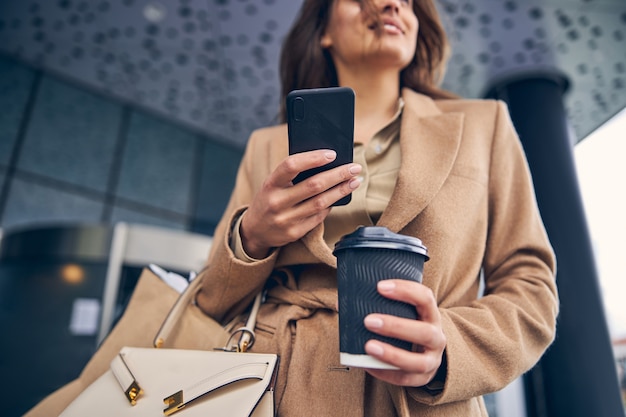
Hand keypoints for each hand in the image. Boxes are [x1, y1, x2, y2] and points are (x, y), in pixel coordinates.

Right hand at [241, 149, 361, 257]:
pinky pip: (319, 216)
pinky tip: (339, 197)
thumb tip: (325, 163)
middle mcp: (276, 202)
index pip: (291, 165)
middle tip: (354, 168)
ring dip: (341, 190)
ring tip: (354, 181)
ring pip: (321, 202)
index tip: (332, 154)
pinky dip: (331, 205)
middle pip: (313, 185)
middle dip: (338, 174)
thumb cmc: (268, 200)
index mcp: (270, 184)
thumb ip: (291, 175)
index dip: (313, 158)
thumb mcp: (271, 185)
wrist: (254, 231)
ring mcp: (286, 219)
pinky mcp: (295, 233)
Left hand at [363, 280, 446, 386]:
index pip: (425, 298)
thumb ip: (379, 304)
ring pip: (417, 361)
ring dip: (392, 354)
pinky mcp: (422, 378)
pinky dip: (385, 372)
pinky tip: (367, 364)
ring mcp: (432, 360)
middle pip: (424, 332)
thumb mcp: (404, 312)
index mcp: (431, 315)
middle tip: (369, 320)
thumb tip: (341, 304)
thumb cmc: (409, 325)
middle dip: (396, 326)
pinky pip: (404, 379)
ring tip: (368, 346)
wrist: (427, 351)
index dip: (404, 290)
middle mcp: (437, 337)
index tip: (380, 287)